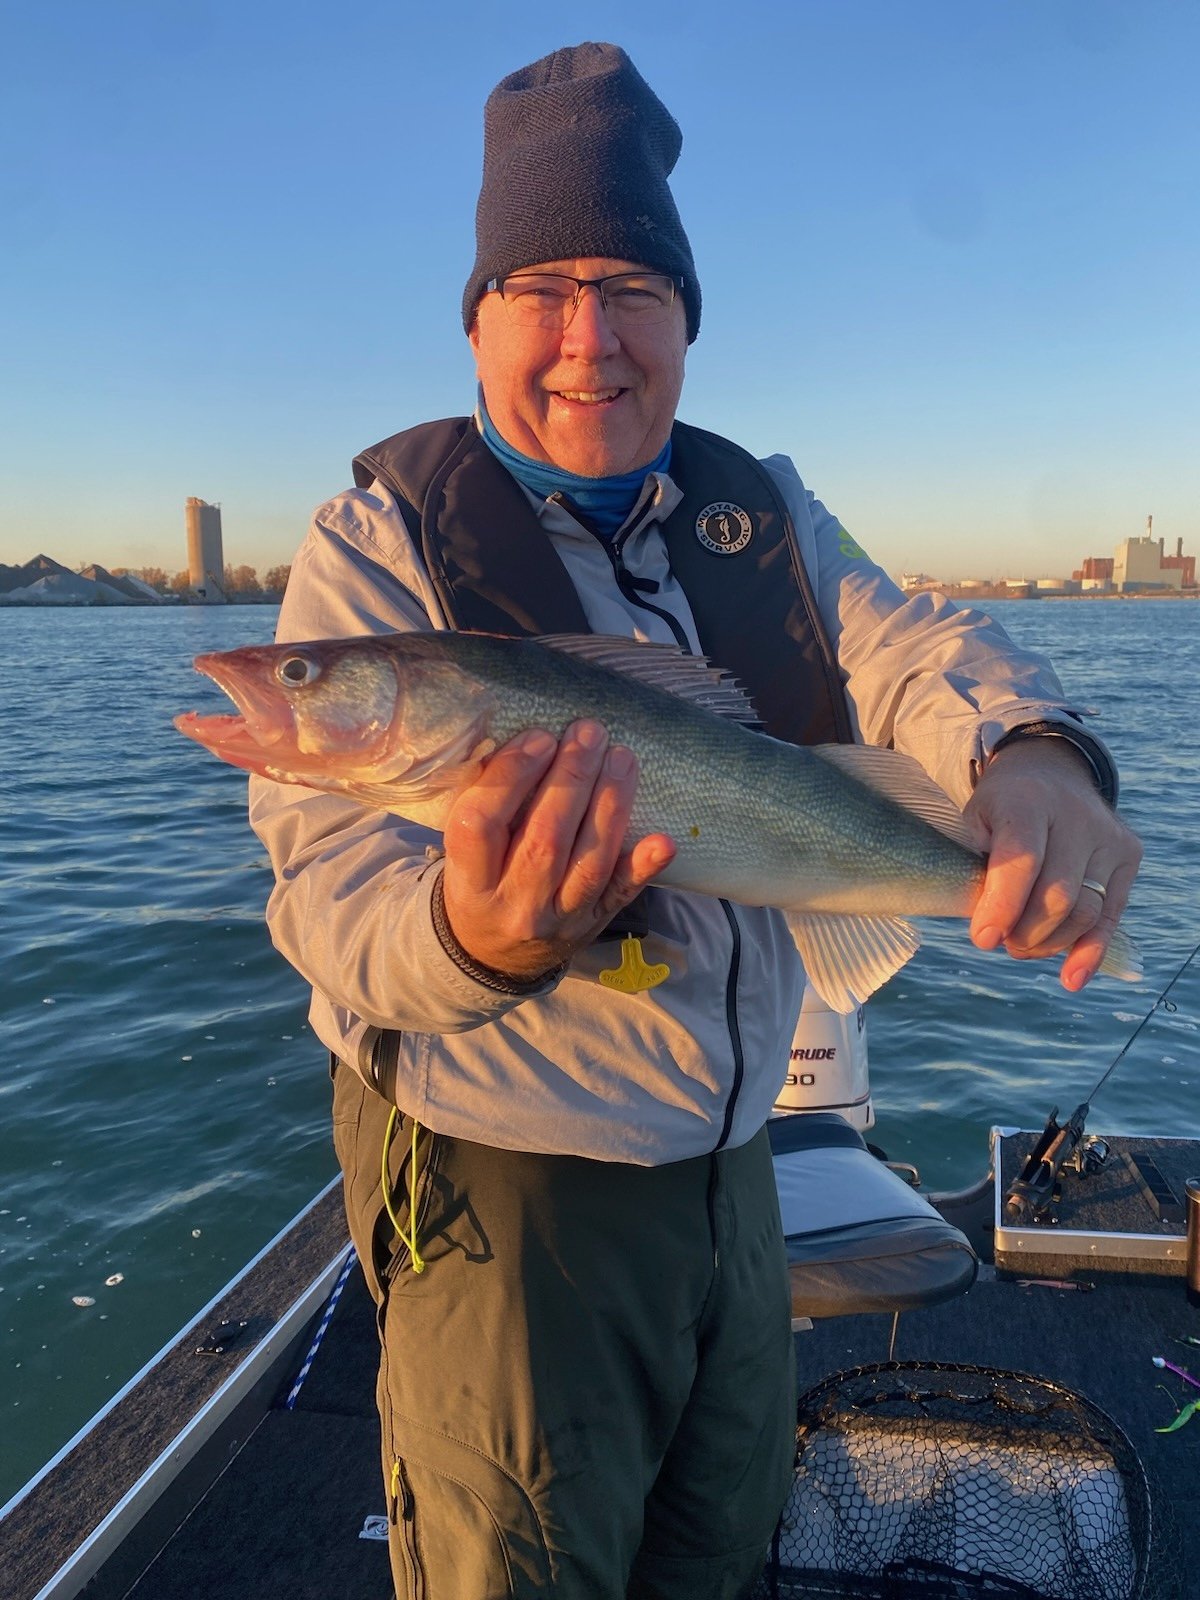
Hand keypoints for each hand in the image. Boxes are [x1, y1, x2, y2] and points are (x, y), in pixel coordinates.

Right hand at [440, 721, 675, 981]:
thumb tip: (523, 741)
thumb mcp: (463, 854)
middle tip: (589, 732)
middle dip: (571, 778)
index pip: (481, 824)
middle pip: (545, 838)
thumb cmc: (481, 883)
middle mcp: (516, 903)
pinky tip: (664, 840)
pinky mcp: (595, 921)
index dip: (511, 776)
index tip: (539, 737)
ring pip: (589, 860)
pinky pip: (621, 894)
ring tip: (621, 757)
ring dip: (610, 804)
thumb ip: (485, 806)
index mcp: (471, 881)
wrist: (497, 956)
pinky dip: (643, 867)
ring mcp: (560, 917)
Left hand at [963, 737, 1141, 991]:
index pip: (1022, 861)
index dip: (1002, 906)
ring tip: (1021, 945)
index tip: (983, 939)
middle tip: (1001, 942)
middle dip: (1024, 932)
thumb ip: (974, 867)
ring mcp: (1108, 836)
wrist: (1048, 773)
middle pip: (1056, 895)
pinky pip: (1111, 916)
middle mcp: (1076, 816)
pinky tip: (1071, 979)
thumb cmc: (1001, 808)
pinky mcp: (1128, 855)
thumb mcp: (973, 821)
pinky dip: (1089, 953)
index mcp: (1027, 800)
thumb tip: (984, 925)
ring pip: (1085, 912)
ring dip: (1049, 944)